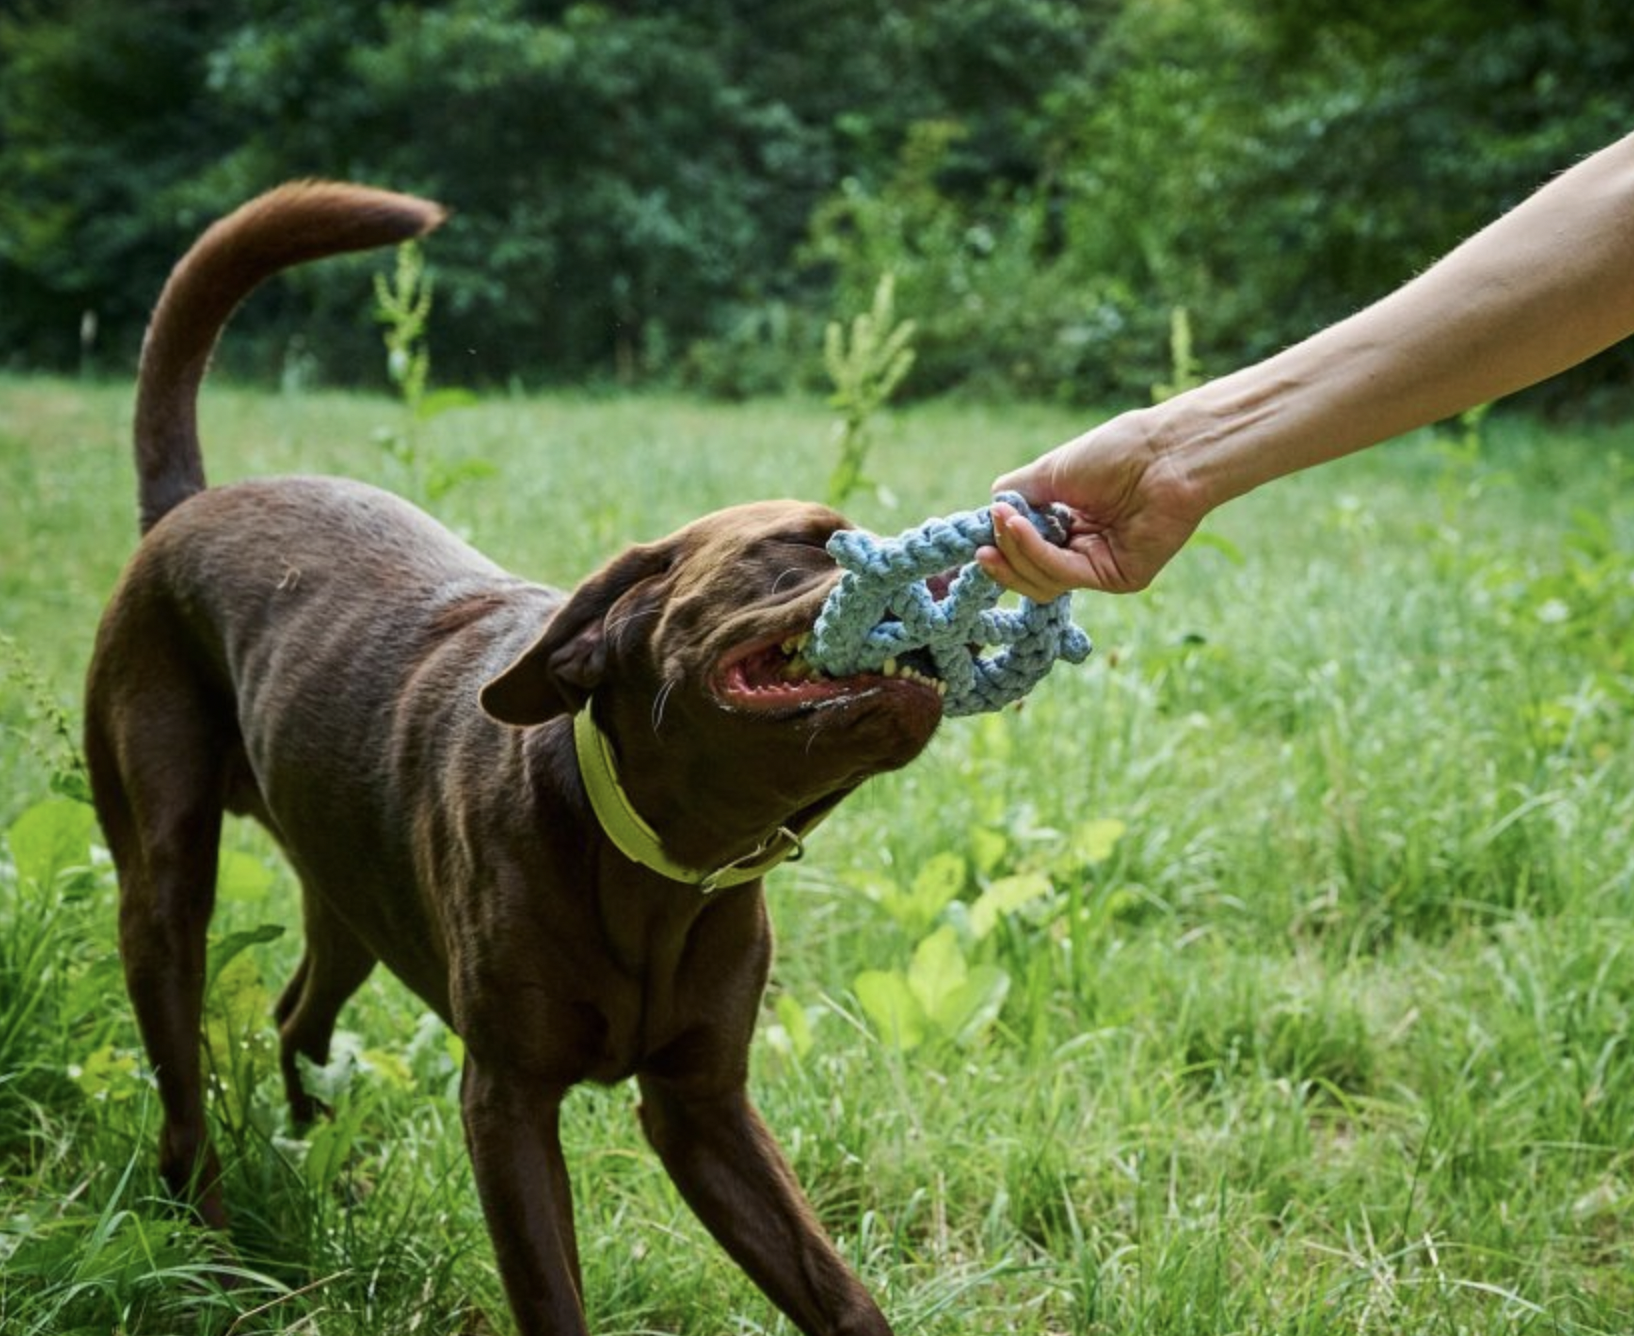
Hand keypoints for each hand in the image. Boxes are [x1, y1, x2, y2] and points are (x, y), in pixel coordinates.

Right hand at [976, 409, 1206, 599]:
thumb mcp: (1050, 472)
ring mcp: (1101, 566)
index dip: (1001, 548)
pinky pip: (1064, 574)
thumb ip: (1017, 496)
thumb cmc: (1115, 452)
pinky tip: (1019, 528)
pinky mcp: (1118, 578)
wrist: (1164, 452)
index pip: (1027, 553)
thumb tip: (989, 514)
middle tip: (983, 541)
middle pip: (1030, 575)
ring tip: (1005, 522)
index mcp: (1072, 526)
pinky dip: (1036, 552)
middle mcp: (1085, 550)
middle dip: (1004, 557)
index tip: (976, 537)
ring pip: (1042, 581)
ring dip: (1017, 552)